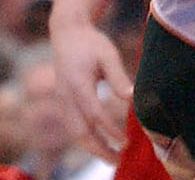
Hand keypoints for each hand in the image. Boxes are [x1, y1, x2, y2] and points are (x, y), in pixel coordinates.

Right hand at [50, 16, 133, 161]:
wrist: (67, 34)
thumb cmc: (90, 43)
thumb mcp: (107, 54)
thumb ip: (118, 77)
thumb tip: (132, 99)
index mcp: (78, 84)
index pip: (95, 114)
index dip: (110, 130)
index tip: (126, 142)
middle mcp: (66, 97)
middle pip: (80, 132)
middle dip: (99, 149)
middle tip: (119, 159)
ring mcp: (62, 102)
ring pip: (74, 134)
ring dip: (92, 148)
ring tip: (112, 157)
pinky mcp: (62, 105)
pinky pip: (72, 128)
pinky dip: (85, 140)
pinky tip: (100, 145)